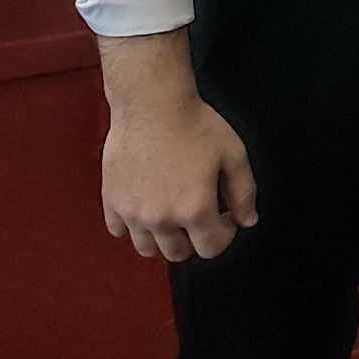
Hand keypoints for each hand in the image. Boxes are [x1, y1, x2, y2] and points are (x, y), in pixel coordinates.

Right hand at [98, 31, 257, 260]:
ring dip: (163, 238)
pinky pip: (119, 231)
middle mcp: (161, 218)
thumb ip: (244, 192)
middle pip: (178, 254)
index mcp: (194, 209)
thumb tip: (247, 221)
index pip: (211, 248)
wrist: (152, 104)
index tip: (224, 216)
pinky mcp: (111, 201)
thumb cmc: (195, 124)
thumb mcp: (233, 154)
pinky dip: (133, 226)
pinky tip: (146, 204)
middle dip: (195, 239)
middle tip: (199, 214)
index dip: (224, 235)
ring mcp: (132, 212)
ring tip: (172, 213)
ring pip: (147, 249)